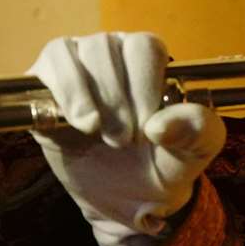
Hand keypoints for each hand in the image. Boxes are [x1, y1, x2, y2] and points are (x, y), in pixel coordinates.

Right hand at [27, 32, 224, 245]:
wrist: (125, 199)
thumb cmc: (162, 165)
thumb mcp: (193, 154)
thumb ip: (199, 131)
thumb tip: (162, 123)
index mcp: (149, 61)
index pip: (144, 46)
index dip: (143, 85)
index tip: (147, 128)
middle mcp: (110, 53)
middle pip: (104, 46)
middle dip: (114, 98)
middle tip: (122, 141)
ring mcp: (74, 66)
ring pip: (67, 50)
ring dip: (82, 93)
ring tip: (95, 130)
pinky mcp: (44, 86)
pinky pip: (46, 67)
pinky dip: (61, 93)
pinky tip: (78, 122)